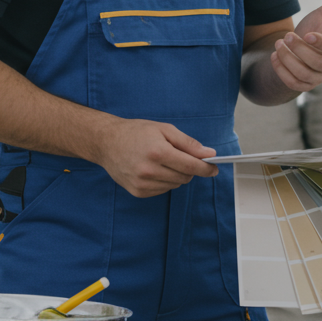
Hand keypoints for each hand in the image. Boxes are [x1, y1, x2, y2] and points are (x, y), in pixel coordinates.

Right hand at [93, 118, 217, 197]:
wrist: (107, 143)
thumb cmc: (136, 132)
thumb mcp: (164, 129)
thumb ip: (188, 143)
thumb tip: (208, 154)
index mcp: (158, 152)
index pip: (191, 166)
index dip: (206, 168)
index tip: (214, 168)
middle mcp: (149, 170)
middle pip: (185, 177)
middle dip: (189, 168)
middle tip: (181, 157)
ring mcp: (142, 184)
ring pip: (175, 185)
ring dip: (176, 175)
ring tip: (162, 160)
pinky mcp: (138, 192)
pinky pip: (163, 190)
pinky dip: (165, 181)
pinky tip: (154, 169)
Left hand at [270, 0, 321, 91]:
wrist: (297, 45)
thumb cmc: (315, 27)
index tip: (307, 34)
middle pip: (318, 64)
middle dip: (300, 50)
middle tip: (286, 36)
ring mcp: (317, 77)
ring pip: (304, 75)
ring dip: (288, 60)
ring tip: (278, 44)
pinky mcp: (304, 85)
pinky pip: (294, 84)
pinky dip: (282, 71)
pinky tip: (274, 56)